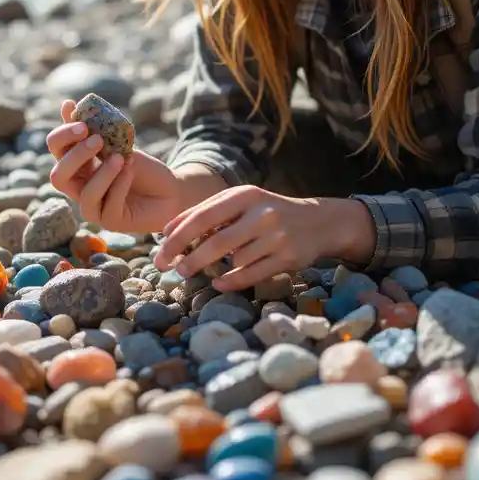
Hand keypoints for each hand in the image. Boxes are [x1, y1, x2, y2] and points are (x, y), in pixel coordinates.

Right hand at [47, 99, 181, 234]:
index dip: (63, 135)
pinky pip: (108, 205)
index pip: (56, 150)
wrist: (169, 189)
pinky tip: (131, 170)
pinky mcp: (111, 221)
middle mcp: (79, 188)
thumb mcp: (118, 142)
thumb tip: (66, 104)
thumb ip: (93, 129)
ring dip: (103, 173)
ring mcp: (93, 207)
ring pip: (85, 195)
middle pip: (58, 177)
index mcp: (77, 165)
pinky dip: (120, 183)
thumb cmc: (140, 166)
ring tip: (122, 158)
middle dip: (76, 156)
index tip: (82, 122)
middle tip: (98, 140)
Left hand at [153, 185, 370, 290]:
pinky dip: (232, 282)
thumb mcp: (242, 202)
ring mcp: (277, 236)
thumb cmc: (267, 212)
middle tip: (170, 269)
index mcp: (245, 195)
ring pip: (234, 259)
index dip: (178, 235)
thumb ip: (208, 212)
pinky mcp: (288, 258)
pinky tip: (218, 284)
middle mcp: (262, 213)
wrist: (318, 221)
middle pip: (217, 241)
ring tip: (193, 273)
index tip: (159, 250)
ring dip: (210, 269)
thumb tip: (168, 231)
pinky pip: (253, 274)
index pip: (203, 216)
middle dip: (189, 257)